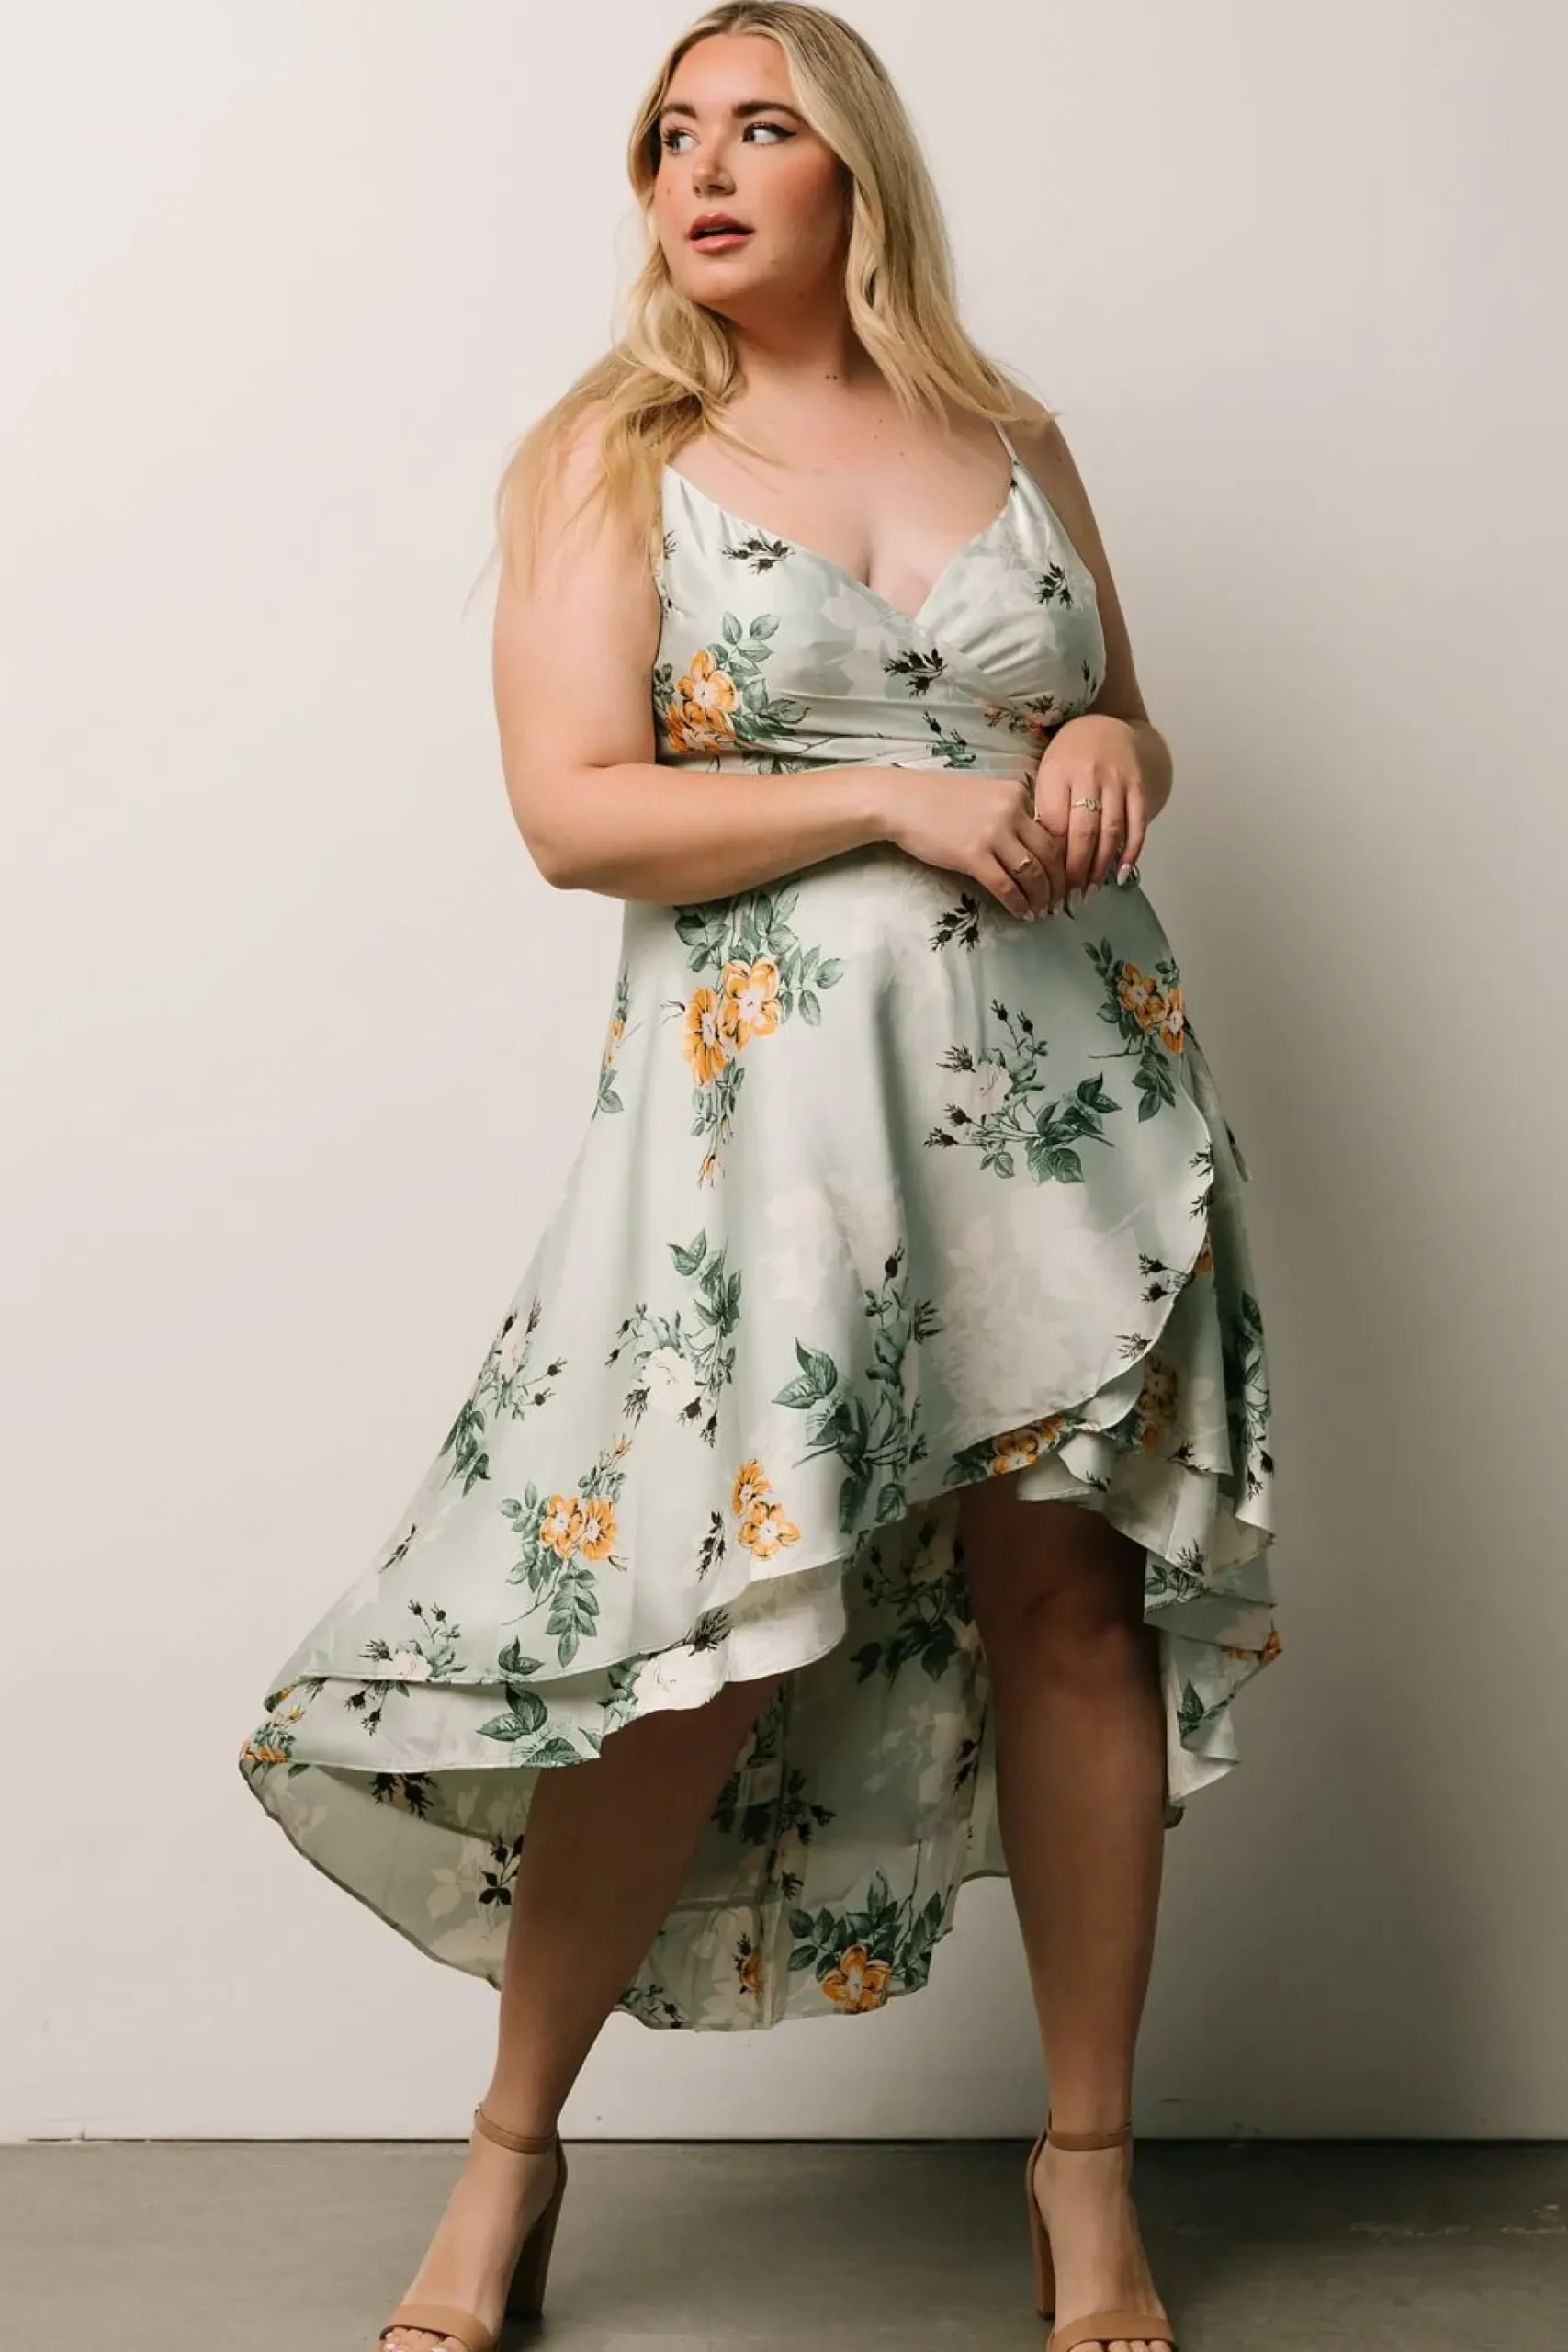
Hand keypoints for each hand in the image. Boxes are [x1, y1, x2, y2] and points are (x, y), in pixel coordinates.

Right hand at [879, 768, 1068, 919]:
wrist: (901, 802)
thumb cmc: (936, 799)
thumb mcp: (984, 795)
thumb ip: (1009, 813)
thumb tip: (1028, 846)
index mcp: (1016, 793)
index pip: (1051, 831)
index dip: (1061, 861)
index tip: (1062, 879)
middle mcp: (1011, 811)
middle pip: (1049, 854)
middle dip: (1057, 884)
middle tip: (1058, 902)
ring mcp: (993, 834)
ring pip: (1031, 873)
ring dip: (1040, 897)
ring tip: (1041, 911)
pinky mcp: (973, 855)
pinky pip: (1005, 886)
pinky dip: (1017, 904)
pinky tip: (1021, 913)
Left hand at [1031, 714, 1148, 907]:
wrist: (1104, 725)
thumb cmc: (1067, 759)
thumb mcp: (1046, 777)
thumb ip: (1046, 812)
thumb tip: (1044, 859)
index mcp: (1058, 774)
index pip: (1055, 825)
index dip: (1052, 859)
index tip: (1048, 885)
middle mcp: (1089, 776)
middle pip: (1084, 832)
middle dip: (1077, 870)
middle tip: (1070, 898)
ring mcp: (1117, 780)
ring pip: (1111, 831)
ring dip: (1101, 866)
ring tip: (1091, 891)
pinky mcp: (1137, 785)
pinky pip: (1137, 823)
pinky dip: (1131, 851)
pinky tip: (1122, 873)